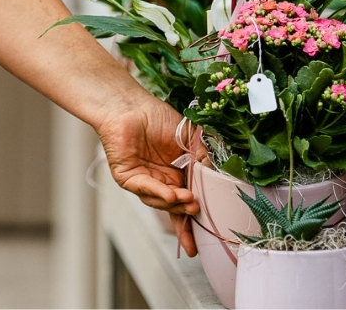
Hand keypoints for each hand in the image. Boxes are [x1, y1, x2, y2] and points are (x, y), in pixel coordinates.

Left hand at [95, 95, 207, 256]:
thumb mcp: (190, 138)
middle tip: (197, 210)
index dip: (193, 221)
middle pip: (174, 208)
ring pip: (160, 200)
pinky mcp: (128, 177)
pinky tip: (170, 194)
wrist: (131, 105)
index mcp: (176, 174)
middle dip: (185, 214)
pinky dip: (157, 192)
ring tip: (188, 200)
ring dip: (174, 202)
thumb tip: (217, 178)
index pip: (186, 202)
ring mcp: (144, 180)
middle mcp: (161, 180)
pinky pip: (144, 189)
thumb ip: (203, 158)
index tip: (203, 240)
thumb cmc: (157, 117)